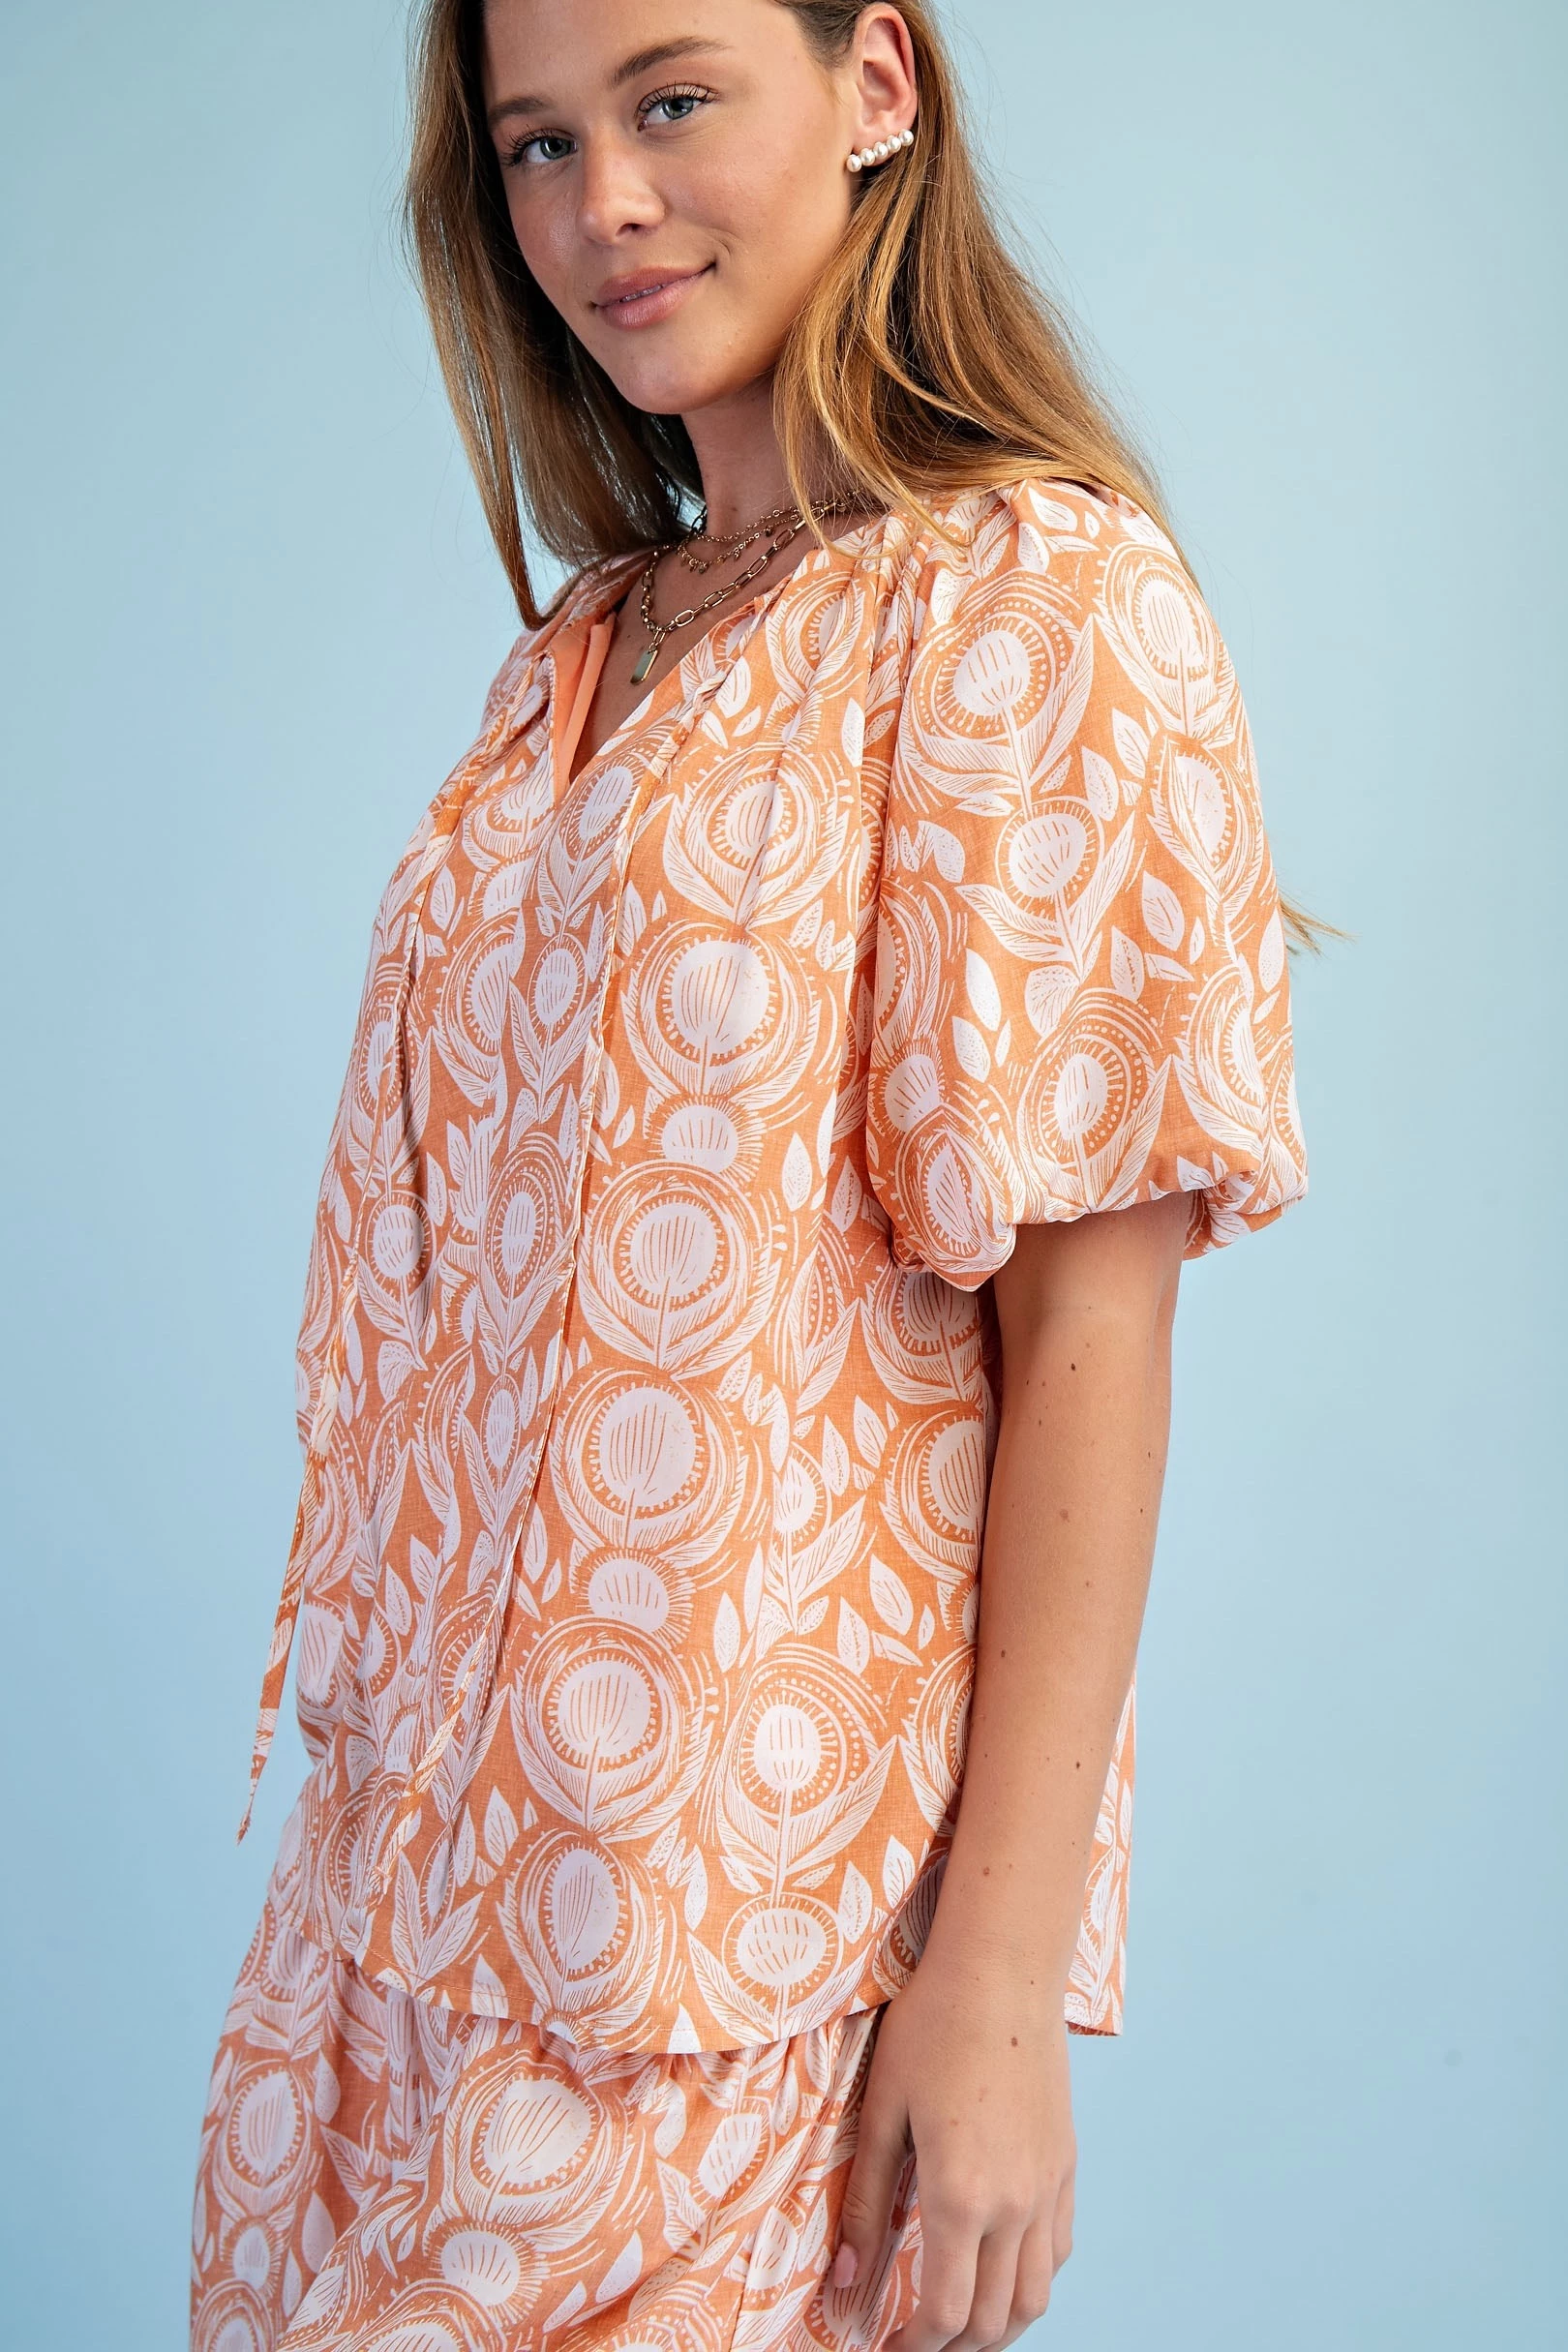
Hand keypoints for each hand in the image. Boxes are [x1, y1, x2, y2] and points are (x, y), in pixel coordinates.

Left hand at [833, 1952, 1074, 2349]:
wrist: (1003, 1970)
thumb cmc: (932, 2028)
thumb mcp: (882, 2112)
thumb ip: (866, 2202)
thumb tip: (844, 2278)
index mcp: (960, 2196)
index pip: (944, 2314)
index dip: (913, 2349)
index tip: (886, 2349)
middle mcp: (1015, 2205)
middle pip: (993, 2320)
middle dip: (951, 2347)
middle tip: (913, 2340)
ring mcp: (1049, 2187)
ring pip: (1036, 2297)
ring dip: (998, 2326)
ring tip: (958, 2323)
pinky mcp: (1066, 2164)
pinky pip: (1059, 2250)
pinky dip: (1032, 2281)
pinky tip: (1002, 2269)